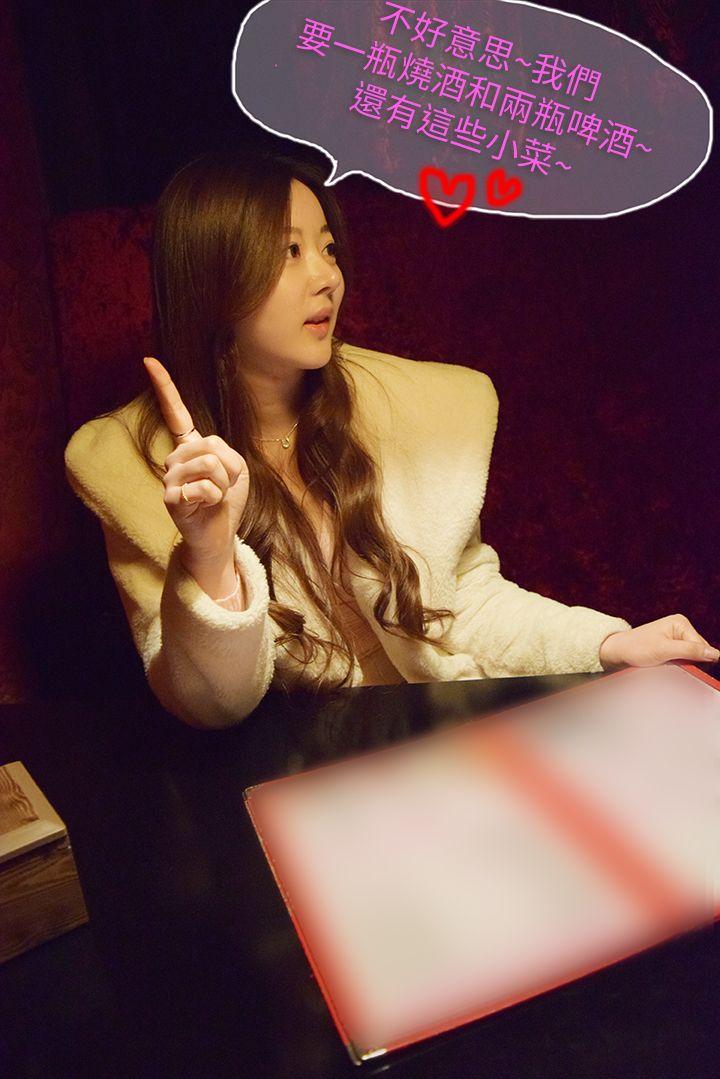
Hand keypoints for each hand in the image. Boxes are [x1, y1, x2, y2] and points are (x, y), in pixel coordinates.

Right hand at [143, 356, 249, 566]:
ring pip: (210, 464)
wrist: (219, 535)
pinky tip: (206, 507)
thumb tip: (206, 456)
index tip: (148, 360)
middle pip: (212, 445)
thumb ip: (224, 452)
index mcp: (190, 446)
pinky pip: (205, 488)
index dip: (164, 386)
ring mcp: (169, 476)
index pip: (176, 413)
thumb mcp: (237, 470)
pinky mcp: (170, 497)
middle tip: (222, 487)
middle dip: (229, 468)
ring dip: (223, 484)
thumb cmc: (226, 501)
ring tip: (214, 498)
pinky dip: (215, 499)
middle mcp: (174, 458)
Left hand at [599, 614, 719, 670]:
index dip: (695, 660)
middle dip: (689, 663)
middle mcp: (680, 629)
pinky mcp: (670, 649)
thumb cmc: (636, 649)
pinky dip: (677, 667)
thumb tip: (715, 654)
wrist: (616, 653)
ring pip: (691, 659)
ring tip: (666, 666)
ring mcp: (675, 639)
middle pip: (698, 653)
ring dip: (682, 667)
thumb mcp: (664, 650)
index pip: (701, 646)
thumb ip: (690, 651)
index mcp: (680, 623)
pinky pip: (682, 662)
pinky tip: (666, 668)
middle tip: (671, 666)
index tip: (680, 667)